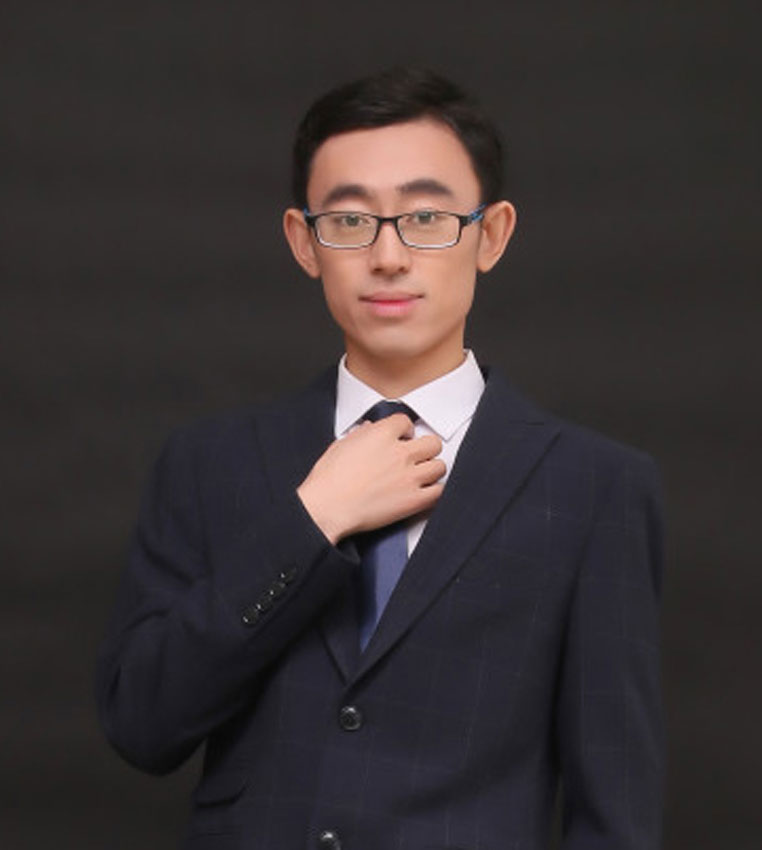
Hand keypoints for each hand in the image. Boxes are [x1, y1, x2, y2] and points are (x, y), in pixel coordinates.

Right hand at [297, 413, 444, 543]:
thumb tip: (369, 429)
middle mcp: (400, 453)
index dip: (405, 430)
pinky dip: (434, 491)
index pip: (406, 421)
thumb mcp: (341, 445)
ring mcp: (409, 476)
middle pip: (432, 442)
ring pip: (440, 466)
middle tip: (417, 456)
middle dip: (425, 448)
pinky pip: (438, 491)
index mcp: (381, 434)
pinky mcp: (413, 500)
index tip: (403, 437)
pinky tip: (425, 492)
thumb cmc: (329, 480)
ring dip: (432, 469)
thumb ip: (360, 434)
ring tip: (422, 475)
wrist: (328, 507)